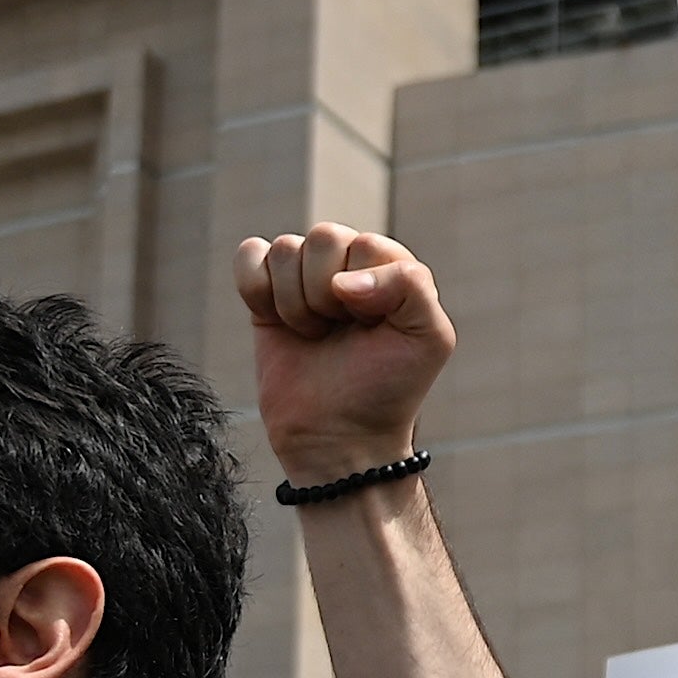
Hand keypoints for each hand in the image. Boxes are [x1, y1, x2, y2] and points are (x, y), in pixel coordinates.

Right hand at [236, 226, 455, 483]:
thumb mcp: (428, 338)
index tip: (368, 327)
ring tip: (313, 336)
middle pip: (322, 238)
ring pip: (284, 249)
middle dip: (324, 295)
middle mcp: (349, 264)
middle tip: (337, 333)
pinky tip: (277, 322)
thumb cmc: (388, 388)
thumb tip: (342, 280)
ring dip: (294, 303)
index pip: (364, 244)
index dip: (361, 290)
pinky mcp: (266, 295)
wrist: (337, 439)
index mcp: (392, 267)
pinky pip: (249, 255)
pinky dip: (257, 288)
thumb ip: (409, 286)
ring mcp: (305, 277)